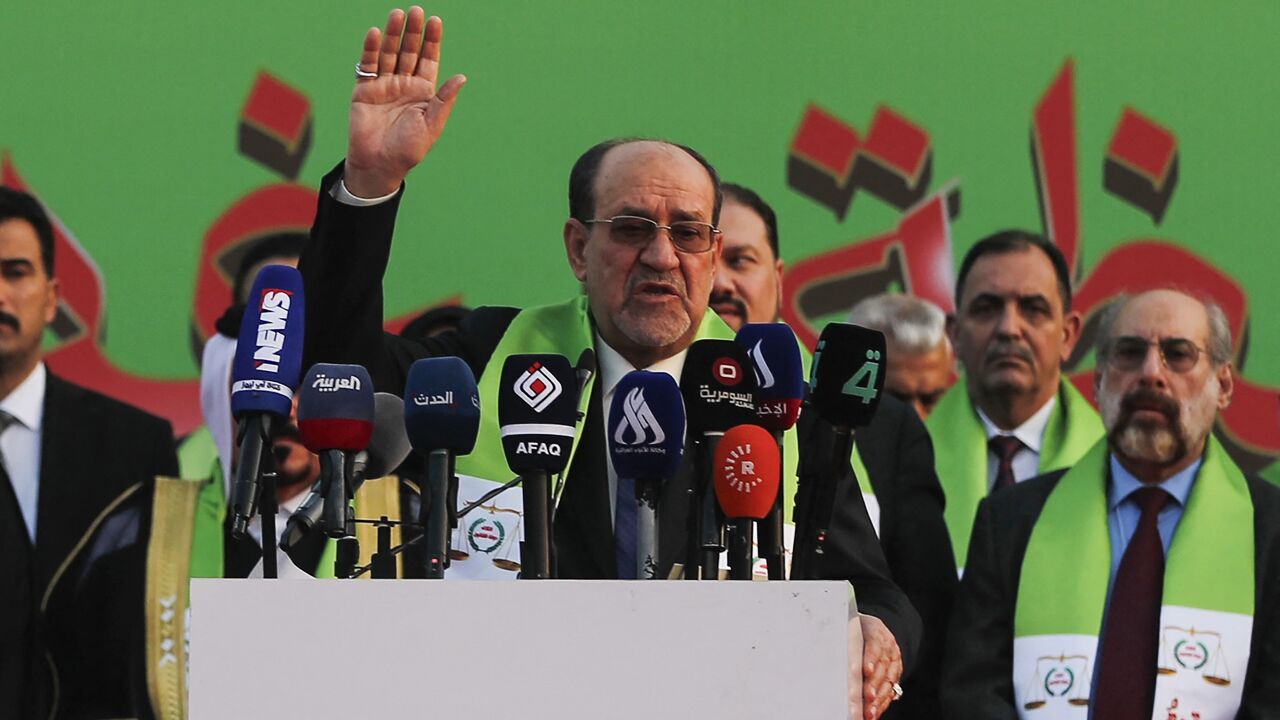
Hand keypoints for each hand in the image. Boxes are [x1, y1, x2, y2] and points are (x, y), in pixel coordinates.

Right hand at [347, 7, 466, 197]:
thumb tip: (462, 77)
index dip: (432, 41)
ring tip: (397, 15)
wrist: (380, 165)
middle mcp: (404, 84)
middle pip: (409, 52)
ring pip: (389, 54)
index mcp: (423, 92)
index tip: (435, 21)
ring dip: (393, 35)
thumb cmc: (408, 150)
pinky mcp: (364, 90)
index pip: (428, 60)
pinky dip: (371, 50)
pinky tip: (376, 34)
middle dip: (413, 32)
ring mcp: (384, 85)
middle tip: (416, 11)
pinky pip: (368, 66)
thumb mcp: (431, 125)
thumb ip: (444, 100)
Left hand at [853, 614, 901, 719]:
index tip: (865, 671)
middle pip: (882, 667)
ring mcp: (893, 661)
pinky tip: (873, 714)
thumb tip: (822, 651)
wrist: (872, 629)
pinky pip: (891, 691)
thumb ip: (843, 640)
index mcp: (875, 631)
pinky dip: (882, 704)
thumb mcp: (849, 628)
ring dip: (878, 699)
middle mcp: (888, 647)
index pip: (874, 645)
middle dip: (874, 684)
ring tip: (869, 712)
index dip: (870, 659)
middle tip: (867, 697)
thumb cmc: (854, 630)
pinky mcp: (895, 675)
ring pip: (888, 682)